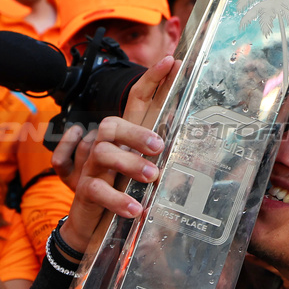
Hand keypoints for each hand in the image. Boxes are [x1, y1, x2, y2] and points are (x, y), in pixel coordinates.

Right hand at [59, 56, 178, 251]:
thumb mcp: (145, 176)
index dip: (152, 80)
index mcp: (125, 140)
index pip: (136, 101)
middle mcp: (107, 148)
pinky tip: (136, 208)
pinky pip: (98, 189)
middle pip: (114, 124)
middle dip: (136, 132)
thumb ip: (166, 163)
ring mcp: (94, 168)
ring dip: (129, 163)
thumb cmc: (123, 194)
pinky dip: (118, 199)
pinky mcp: (86, 191)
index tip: (171, 61)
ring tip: (151, 177)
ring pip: (104, 153)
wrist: (91, 226)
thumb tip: (202, 157)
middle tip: (159, 147)